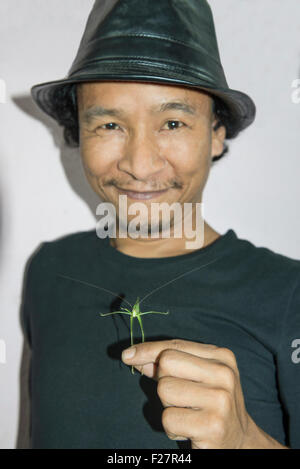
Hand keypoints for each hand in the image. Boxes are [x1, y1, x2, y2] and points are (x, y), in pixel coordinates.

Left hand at [121, 339, 287, 448]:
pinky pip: (168, 418)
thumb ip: (168, 364)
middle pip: (166, 363)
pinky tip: (190, 429)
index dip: (147, 350)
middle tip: (181, 397)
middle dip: (163, 381)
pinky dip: (172, 427)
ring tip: (187, 413)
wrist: (240, 441)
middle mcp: (224, 374)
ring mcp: (220, 400)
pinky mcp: (212, 426)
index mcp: (222, 357)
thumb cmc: (210, 404)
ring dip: (168, 406)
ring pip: (164, 390)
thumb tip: (132, 356)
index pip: (174, 346)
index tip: (126, 355)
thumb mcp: (196, 377)